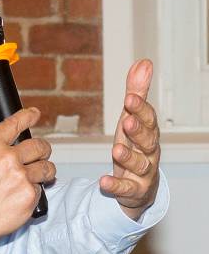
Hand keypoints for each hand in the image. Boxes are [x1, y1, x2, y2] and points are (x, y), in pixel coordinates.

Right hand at [0, 108, 55, 250]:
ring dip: (44, 171)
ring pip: (47, 168)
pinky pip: (40, 190)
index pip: (15, 124)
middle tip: (41, 153)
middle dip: (43, 149)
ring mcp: (21, 178)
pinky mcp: (29, 197)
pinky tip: (20, 197)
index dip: (28, 116)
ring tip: (36, 176)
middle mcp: (9, 159)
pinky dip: (33, 192)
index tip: (35, 114)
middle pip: (39, 146)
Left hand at [99, 59, 160, 219]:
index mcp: (147, 132)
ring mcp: (143, 172)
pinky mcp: (133, 190)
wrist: (140, 186)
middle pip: (148, 141)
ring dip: (128, 157)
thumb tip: (144, 63)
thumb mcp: (132, 118)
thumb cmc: (135, 145)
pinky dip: (115, 185)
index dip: (140, 109)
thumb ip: (137, 93)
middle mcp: (149, 152)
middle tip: (127, 121)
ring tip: (116, 150)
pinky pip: (125, 188)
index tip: (130, 98)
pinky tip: (104, 181)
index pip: (148, 119)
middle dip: (138, 131)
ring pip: (140, 164)